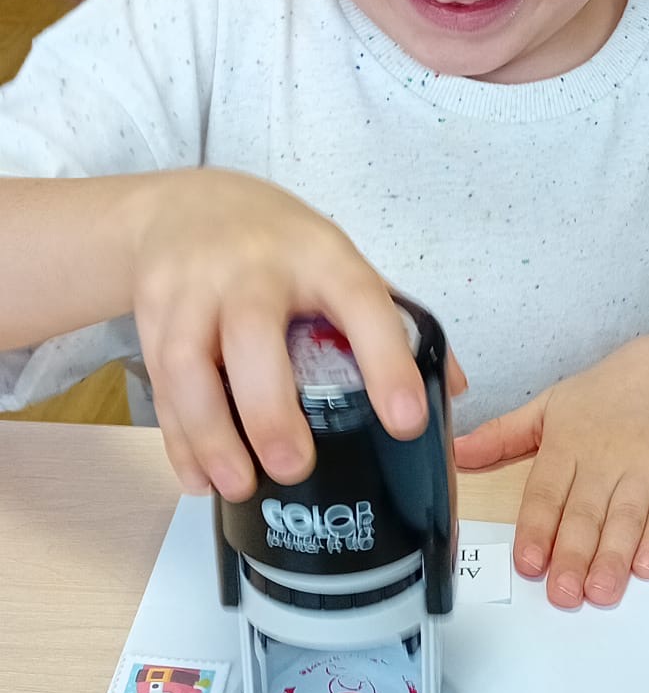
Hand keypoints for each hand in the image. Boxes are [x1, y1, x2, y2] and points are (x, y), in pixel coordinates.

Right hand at [129, 169, 436, 500]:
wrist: (182, 207)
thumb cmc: (277, 246)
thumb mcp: (337, 262)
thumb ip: (391, 322)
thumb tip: (453, 387)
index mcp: (319, 254)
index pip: (360, 300)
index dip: (386, 361)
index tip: (406, 421)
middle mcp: (252, 266)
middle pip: (252, 334)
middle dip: (270, 410)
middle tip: (294, 467)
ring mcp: (193, 287)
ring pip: (187, 363)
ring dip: (210, 433)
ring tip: (240, 485)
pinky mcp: (151, 312)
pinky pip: (159, 383)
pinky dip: (177, 438)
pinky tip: (200, 478)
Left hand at [454, 337, 648, 608]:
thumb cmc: (605, 396)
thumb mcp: (548, 406)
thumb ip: (502, 435)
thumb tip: (455, 452)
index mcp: (566, 446)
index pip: (546, 493)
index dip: (537, 529)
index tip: (528, 563)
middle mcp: (604, 460)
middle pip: (585, 514)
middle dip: (573, 556)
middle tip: (563, 593)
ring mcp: (645, 468)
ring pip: (625, 519)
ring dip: (612, 558)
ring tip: (600, 591)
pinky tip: (648, 566)